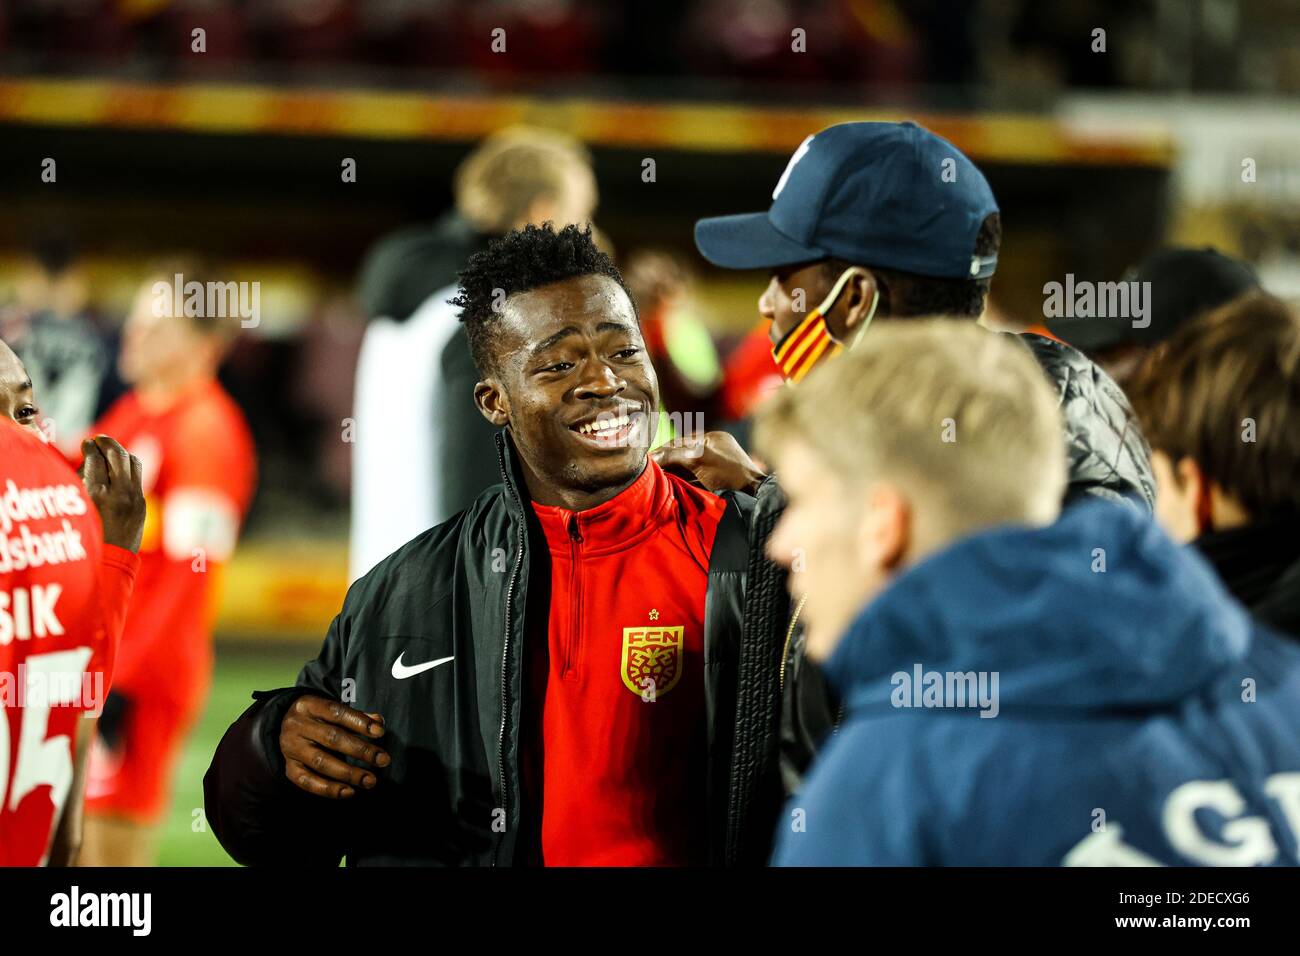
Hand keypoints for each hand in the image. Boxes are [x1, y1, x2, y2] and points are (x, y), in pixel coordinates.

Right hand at [80, 436, 145, 552]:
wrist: (105, 564)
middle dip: (107, 443)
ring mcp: (133, 499)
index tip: (86, 442)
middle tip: (98, 439)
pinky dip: (128, 466)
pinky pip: (138, 476)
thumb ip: (79, 483)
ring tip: (109, 449)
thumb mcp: (74, 509)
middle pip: (117, 456)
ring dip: (120, 452)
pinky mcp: (141, 505)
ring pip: (132, 462)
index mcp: (96, 495)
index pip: (95, 459)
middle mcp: (118, 494)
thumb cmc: (82, 538)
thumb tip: (87, 458)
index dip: (90, 447)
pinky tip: (119, 465)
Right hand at [280, 695, 389, 798]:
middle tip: (383, 760)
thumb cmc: (318, 717)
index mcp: (309, 705)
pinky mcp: (289, 768)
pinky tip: (349, 792)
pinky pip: (307, 782)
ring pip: (321, 762)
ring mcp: (290, 748)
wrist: (284, 725)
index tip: (380, 732)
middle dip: (361, 751)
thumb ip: (356, 716)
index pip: (336, 712)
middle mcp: (297, 725)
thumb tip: (379, 722)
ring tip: (370, 780)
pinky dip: (329, 789)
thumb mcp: (332, 709)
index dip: (359, 722)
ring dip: (349, 773)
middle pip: (331, 738)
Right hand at [651, 430, 766, 493]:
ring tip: (657, 478)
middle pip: (683, 454)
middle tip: (650, 468)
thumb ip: (675, 454)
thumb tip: (653, 455)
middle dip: (667, 461)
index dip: (664, 449)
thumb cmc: (729, 473)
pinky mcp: (716, 482)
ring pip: (688, 467)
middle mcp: (714, 450)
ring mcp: (716, 466)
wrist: (752, 496)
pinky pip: (694, 479)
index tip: (648, 457)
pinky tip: (671, 485)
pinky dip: (682, 481)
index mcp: (713, 438)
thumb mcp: (699, 459)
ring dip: (673, 472)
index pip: (681, 441)